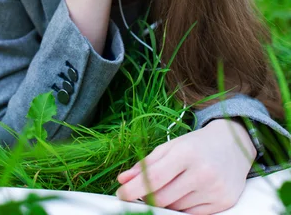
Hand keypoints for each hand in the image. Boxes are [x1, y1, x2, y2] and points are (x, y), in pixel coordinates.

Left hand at [116, 119, 256, 213]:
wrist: (234, 145)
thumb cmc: (197, 145)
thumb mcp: (170, 147)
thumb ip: (146, 164)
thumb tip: (123, 180)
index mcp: (186, 153)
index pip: (154, 178)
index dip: (133, 189)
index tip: (121, 194)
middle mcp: (202, 172)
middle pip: (162, 198)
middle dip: (146, 199)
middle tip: (139, 194)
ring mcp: (214, 190)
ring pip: (175, 209)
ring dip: (165, 203)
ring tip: (168, 188)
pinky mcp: (223, 203)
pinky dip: (181, 208)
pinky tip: (182, 195)